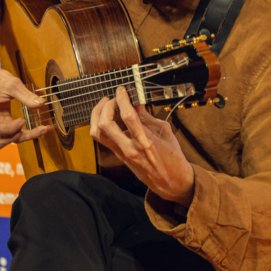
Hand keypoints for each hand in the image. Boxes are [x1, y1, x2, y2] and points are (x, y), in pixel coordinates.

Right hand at [0, 62, 50, 148]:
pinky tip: (36, 129)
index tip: (23, 120)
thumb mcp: (12, 84)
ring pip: (5, 140)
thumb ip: (26, 95)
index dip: (10, 128)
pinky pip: (9, 133)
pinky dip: (22, 133)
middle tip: (37, 130)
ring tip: (40, 130)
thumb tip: (41, 103)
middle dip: (18, 137)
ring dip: (22, 137)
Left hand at [90, 86, 194, 205]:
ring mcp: (122, 153)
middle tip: (114, 98)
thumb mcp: (165, 131)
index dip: (122, 99)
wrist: (171, 181)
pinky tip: (107, 116)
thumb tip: (135, 102)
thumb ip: (147, 117)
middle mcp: (130, 148)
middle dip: (106, 106)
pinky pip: (102, 139)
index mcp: (145, 141)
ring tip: (106, 104)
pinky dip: (100, 124)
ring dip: (97, 115)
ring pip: (98, 132)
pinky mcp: (118, 156)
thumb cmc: (172, 156)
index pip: (128, 116)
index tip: (121, 90)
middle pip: (106, 124)